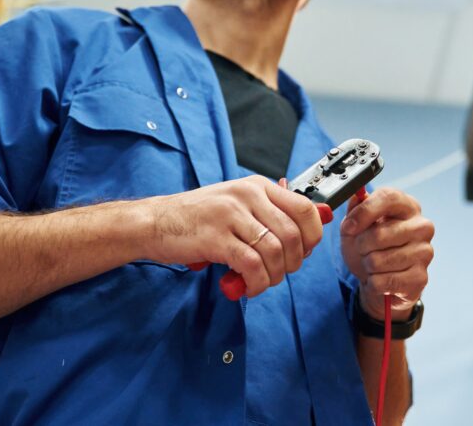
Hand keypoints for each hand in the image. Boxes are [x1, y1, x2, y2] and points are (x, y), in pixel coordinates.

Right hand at [143, 176, 323, 297]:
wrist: (154, 222)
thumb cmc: (197, 217)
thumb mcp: (237, 204)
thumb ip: (271, 212)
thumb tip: (318, 220)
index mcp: (256, 186)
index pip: (305, 208)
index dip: (312, 236)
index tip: (304, 252)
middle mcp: (247, 195)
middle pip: (292, 234)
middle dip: (293, 262)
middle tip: (280, 272)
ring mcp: (231, 215)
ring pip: (275, 251)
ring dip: (274, 275)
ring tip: (261, 281)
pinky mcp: (216, 238)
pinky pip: (252, 265)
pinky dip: (256, 282)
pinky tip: (248, 286)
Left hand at [340, 188, 433, 320]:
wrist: (378, 278)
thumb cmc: (369, 246)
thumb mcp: (357, 225)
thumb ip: (355, 209)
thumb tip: (356, 197)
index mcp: (407, 206)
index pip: (389, 198)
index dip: (364, 212)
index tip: (348, 227)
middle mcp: (422, 226)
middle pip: (379, 234)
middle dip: (361, 245)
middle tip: (362, 248)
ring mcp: (424, 252)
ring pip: (378, 260)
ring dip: (366, 265)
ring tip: (372, 263)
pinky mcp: (420, 277)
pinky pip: (382, 281)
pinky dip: (373, 282)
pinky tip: (380, 278)